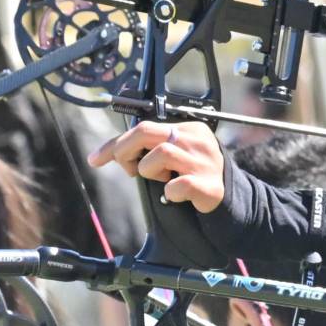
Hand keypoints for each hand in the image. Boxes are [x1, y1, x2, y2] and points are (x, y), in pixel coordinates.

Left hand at [88, 122, 226, 213]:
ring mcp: (204, 162)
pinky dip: (169, 193)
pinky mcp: (208, 185)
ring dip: (150, 171)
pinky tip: (174, 195)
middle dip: (124, 151)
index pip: (143, 127)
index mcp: (187, 129)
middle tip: (127, 169)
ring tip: (161, 179)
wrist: (229, 198)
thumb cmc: (195, 174)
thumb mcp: (175, 154)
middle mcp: (196, 140)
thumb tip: (111, 152)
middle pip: (147, 132)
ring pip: (160, 154)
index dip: (115, 144)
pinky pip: (176, 186)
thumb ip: (150, 148)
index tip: (95, 159)